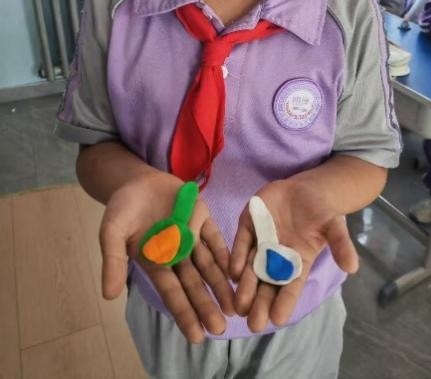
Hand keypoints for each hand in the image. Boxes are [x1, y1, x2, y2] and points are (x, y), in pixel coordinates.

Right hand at [99, 172, 233, 342]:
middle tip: (221, 328)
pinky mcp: (202, 218)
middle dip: (206, 305)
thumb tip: (107, 296)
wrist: (136, 180)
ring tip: (235, 307)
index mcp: (156, 263)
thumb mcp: (112, 233)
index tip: (197, 336)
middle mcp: (177, 255)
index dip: (184, 313)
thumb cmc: (122, 208)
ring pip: (209, 265)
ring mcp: (191, 237)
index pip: (173, 293)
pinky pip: (216, 239)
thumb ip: (112, 261)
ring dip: (221, 285)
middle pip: (195, 284)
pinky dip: (226, 254)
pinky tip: (238, 271)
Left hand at [230, 179, 358, 332]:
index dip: (285, 302)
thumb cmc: (321, 212)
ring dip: (245, 286)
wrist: (305, 189)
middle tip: (253, 324)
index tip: (278, 320)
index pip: (291, 286)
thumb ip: (341, 245)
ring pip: (251, 267)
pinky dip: (238, 256)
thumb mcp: (334, 226)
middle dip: (260, 303)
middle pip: (267, 283)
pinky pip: (242, 242)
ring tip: (239, 306)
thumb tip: (353, 267)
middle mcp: (276, 256)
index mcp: (298, 262)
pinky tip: (233, 272)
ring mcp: (261, 241)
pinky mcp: (250, 224)